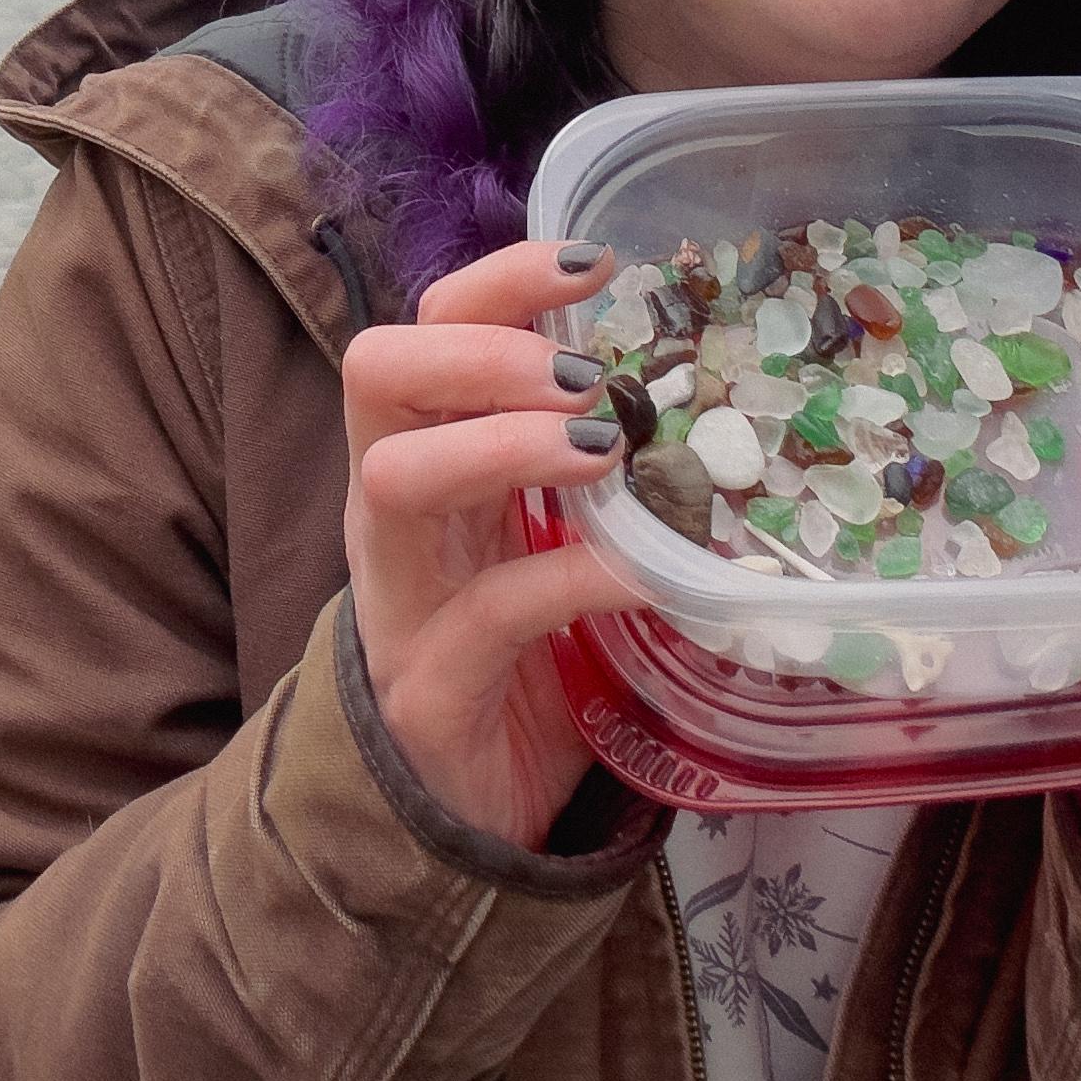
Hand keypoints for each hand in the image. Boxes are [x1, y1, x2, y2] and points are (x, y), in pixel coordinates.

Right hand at [342, 239, 647, 847]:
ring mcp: (398, 597)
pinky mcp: (427, 688)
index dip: (499, 280)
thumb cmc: (521, 652)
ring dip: (503, 442)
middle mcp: (392, 510)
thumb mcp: (552, 532)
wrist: (466, 818)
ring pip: (396, 478)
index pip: (429, 325)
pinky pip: (487, 614)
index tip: (593, 263)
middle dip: (480, 347)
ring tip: (601, 448)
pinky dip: (575, 577)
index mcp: (427, 452)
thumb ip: (595, 462)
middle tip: (584, 372)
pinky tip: (649, 572)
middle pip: (376, 370)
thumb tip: (703, 383)